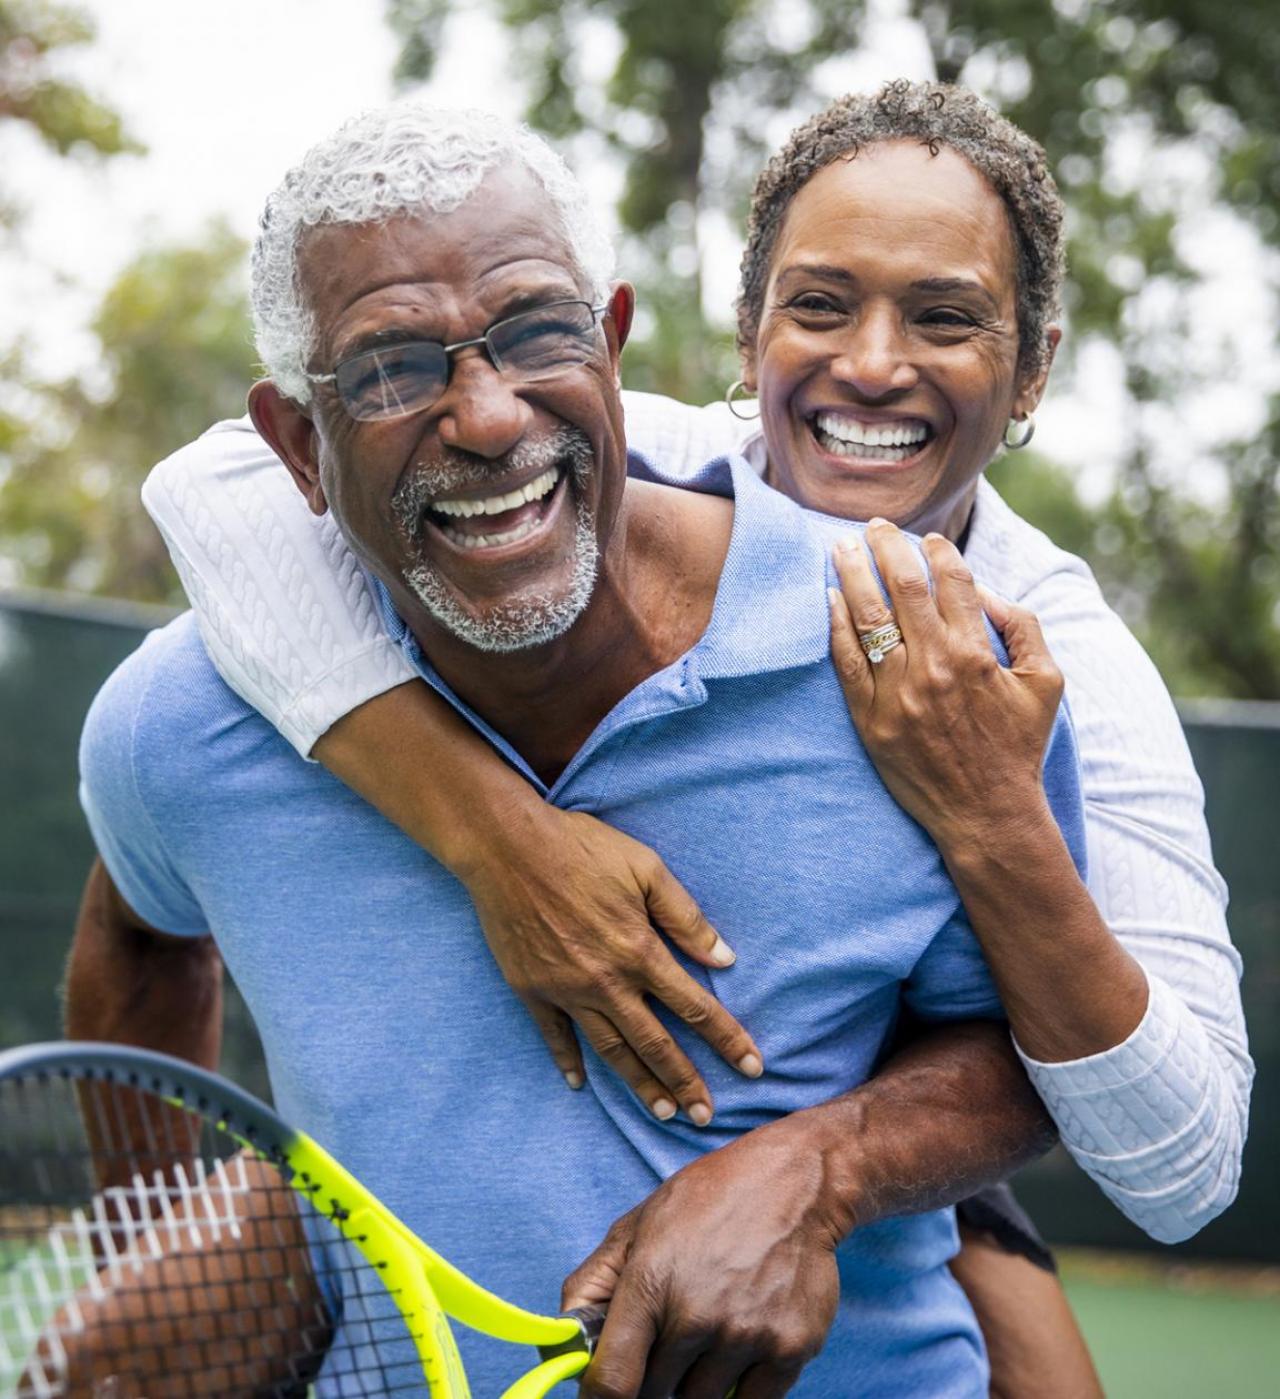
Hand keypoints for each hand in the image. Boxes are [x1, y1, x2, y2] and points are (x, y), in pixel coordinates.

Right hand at [461, 806, 762, 1124]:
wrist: (507, 846)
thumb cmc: (582, 848)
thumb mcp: (646, 868)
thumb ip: (686, 917)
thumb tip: (724, 958)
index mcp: (639, 951)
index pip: (696, 1008)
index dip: (727, 1040)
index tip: (753, 1068)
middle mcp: (606, 982)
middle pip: (655, 1044)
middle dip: (686, 1082)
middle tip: (707, 1116)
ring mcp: (566, 991)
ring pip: (611, 1049)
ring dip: (639, 1084)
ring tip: (662, 1113)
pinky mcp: (531, 989)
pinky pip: (554, 1036)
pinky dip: (568, 1061)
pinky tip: (580, 1084)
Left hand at [562, 1120, 842, 1397]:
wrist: (796, 1182)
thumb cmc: (710, 1199)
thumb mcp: (638, 1224)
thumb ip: (593, 1284)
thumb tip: (562, 1343)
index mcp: (650, 1283)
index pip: (612, 1382)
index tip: (602, 1397)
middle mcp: (697, 1316)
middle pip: (655, 1396)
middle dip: (652, 1378)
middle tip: (667, 1343)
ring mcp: (746, 1336)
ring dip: (696, 1382)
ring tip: (706, 1333)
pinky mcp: (790, 1350)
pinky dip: (739, 1387)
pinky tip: (739, 1345)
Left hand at [827, 520, 1063, 848]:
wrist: (987, 813)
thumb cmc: (1018, 747)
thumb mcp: (1046, 683)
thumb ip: (1024, 628)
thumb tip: (987, 591)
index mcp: (976, 653)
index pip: (952, 581)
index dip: (937, 551)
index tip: (926, 538)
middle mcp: (935, 666)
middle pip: (904, 587)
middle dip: (887, 547)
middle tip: (874, 525)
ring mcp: (899, 693)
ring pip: (868, 617)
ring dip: (853, 574)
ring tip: (840, 547)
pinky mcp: (871, 719)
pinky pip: (847, 662)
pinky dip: (836, 626)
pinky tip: (830, 598)